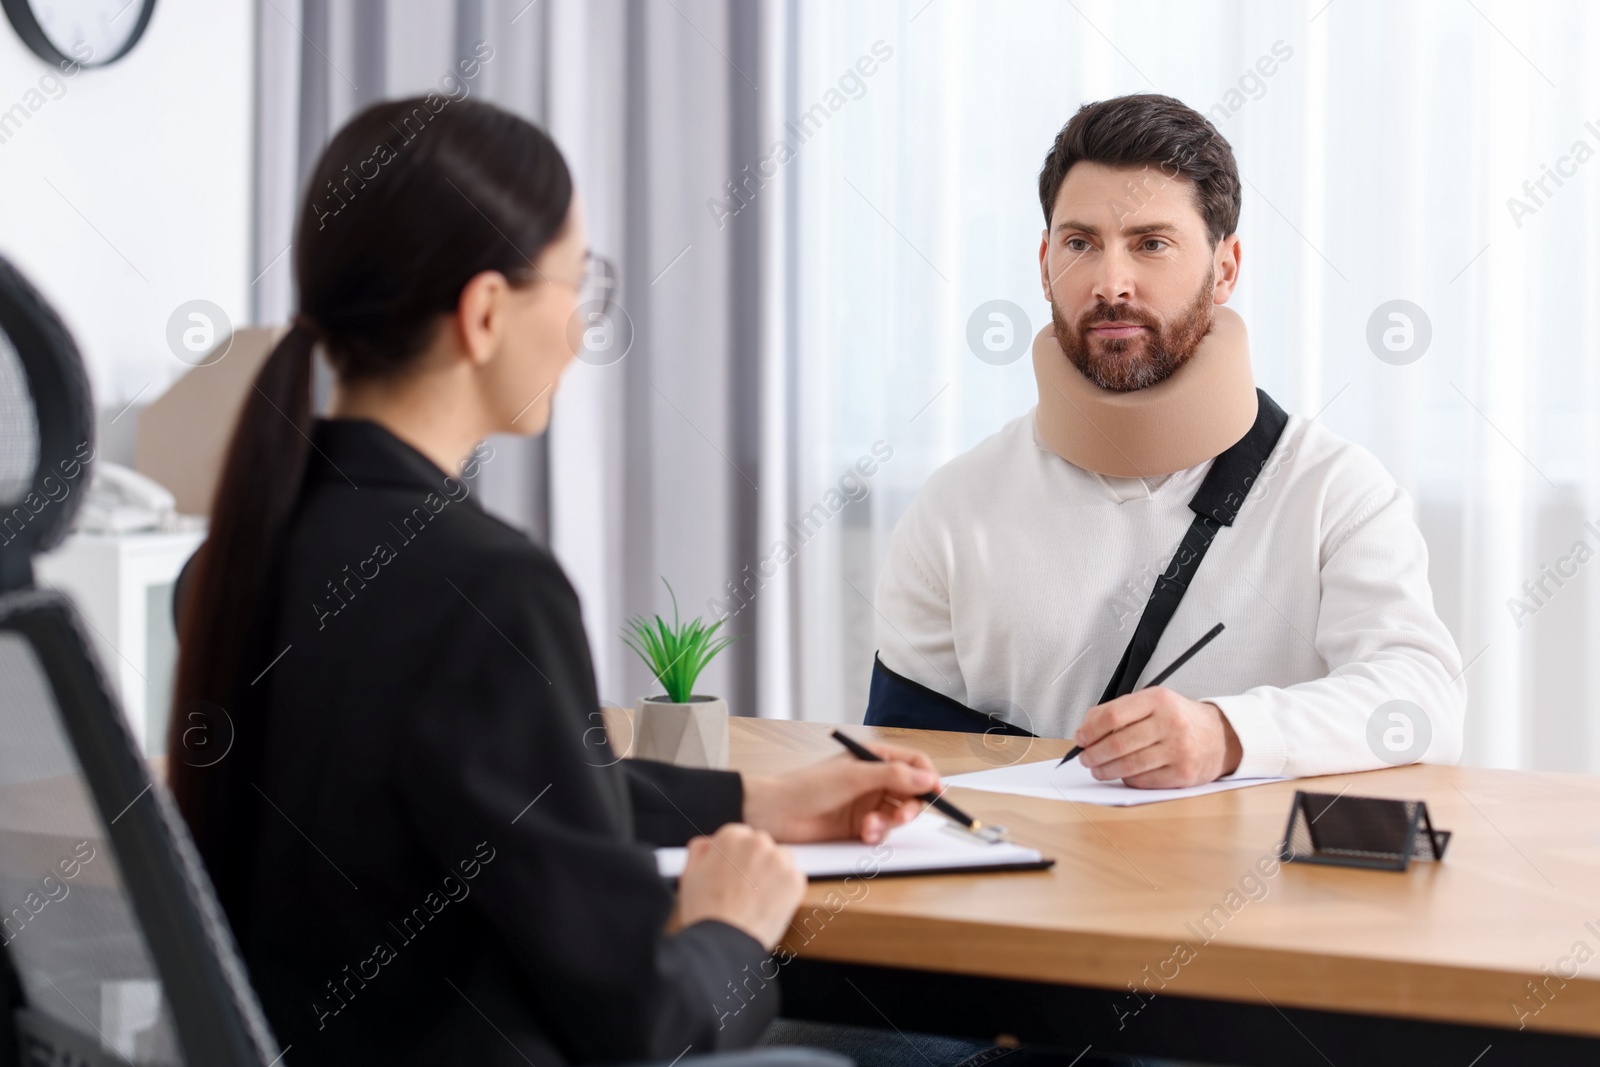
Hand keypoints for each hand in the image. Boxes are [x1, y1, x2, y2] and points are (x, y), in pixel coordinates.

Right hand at [677, 823, 805, 950]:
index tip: (737, 875)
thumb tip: (709, 842)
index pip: (741, 837)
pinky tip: (769, 906)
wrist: (722, 943)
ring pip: (782, 860)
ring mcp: (778, 861)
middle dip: (757, 863)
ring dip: (775, 873)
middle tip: (746, 889)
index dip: (738, 859)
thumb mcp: (690, 875)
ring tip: (758, 898)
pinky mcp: (795, 881)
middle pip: (763, 846)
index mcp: (731, 836)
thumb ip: (700, 850)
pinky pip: (795, 879)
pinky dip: (787, 891)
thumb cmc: (704, 913)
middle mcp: (757, 842)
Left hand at [741, 741, 939, 843]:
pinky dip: (878, 833)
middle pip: (912, 791)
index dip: (929, 777)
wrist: (777, 814)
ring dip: (890, 822)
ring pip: (899, 813)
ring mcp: (868, 802)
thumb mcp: (854, 777)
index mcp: (874, 757)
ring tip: (869, 827)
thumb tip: (928, 778)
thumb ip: (893, 776)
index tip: (936, 794)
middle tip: (902, 817)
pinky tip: (863, 834)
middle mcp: (874, 778)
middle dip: (910, 806)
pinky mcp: (860, 824)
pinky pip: (883, 830)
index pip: (915, 762)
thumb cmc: (808, 786)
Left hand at [1074, 688, 1241, 787]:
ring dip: (1105, 771)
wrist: (1220, 736)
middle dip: (1093, 754)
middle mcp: (1170, 723)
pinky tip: (1122, 775)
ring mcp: (1179, 750)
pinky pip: (1143, 780)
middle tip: (1085, 758)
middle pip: (1117, 744)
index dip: (1090, 730)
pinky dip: (1126, 779)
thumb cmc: (1178, 718)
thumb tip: (1085, 730)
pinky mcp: (1183, 773)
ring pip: (1128, 766)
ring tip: (1097, 769)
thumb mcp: (1152, 702)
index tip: (1080, 738)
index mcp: (1158, 700)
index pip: (1112, 716)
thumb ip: (1118, 711)